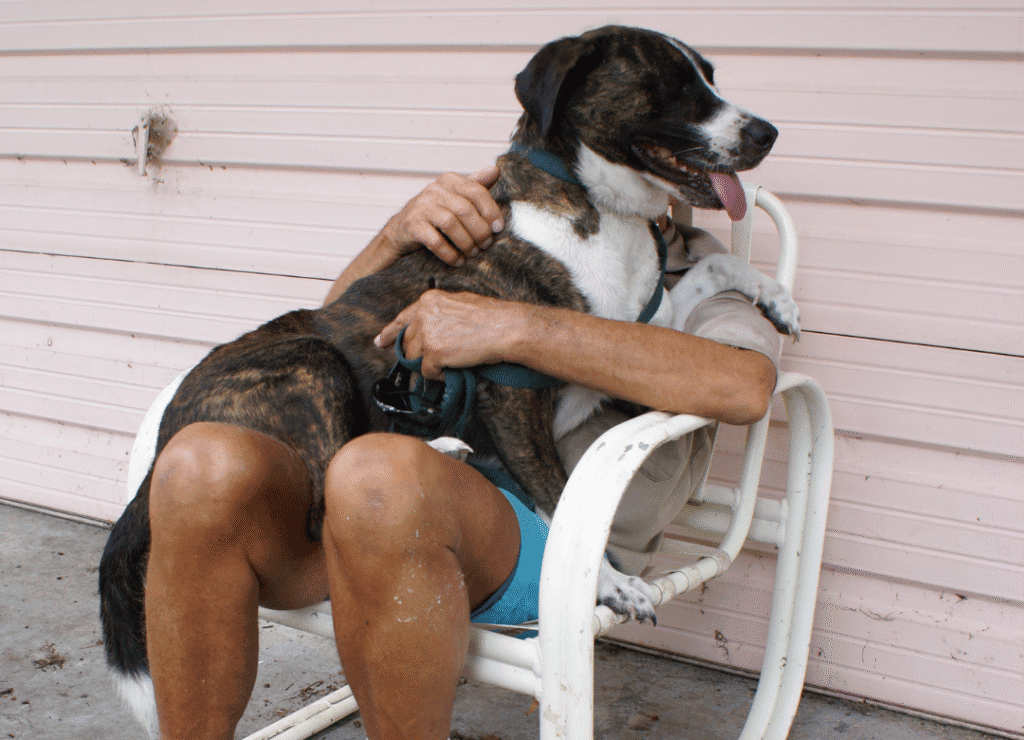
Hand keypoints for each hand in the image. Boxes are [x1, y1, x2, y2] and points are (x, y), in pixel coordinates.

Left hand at [374, 291, 529, 378]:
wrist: (506, 327)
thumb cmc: (492, 317)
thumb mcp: (460, 304)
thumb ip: (440, 313)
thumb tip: (431, 329)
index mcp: (429, 300)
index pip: (402, 318)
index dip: (390, 333)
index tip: (381, 342)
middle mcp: (423, 314)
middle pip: (409, 342)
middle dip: (418, 354)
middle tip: (434, 359)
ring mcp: (427, 333)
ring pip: (415, 358)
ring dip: (432, 363)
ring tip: (453, 359)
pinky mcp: (433, 352)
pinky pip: (427, 372)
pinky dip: (441, 374)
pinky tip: (455, 367)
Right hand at [379, 167, 503, 265]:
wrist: (400, 230)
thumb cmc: (434, 214)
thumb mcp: (455, 196)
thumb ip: (475, 185)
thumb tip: (496, 170)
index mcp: (449, 180)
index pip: (476, 192)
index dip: (491, 211)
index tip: (498, 228)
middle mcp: (434, 190)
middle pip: (465, 209)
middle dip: (480, 231)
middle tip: (486, 245)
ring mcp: (421, 207)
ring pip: (451, 224)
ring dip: (466, 243)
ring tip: (473, 253)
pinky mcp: (412, 225)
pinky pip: (435, 241)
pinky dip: (450, 253)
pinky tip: (458, 261)